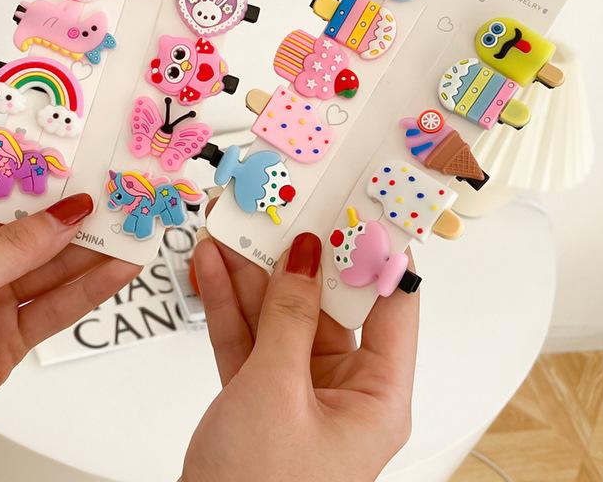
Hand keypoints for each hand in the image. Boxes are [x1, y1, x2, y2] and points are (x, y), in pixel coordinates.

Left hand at [0, 157, 139, 481]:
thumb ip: (9, 250)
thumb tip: (65, 216)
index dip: (27, 156)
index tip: (70, 140)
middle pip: (29, 220)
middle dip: (73, 204)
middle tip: (116, 187)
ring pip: (52, 263)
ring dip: (92, 246)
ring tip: (132, 225)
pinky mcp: (7, 338)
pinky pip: (58, 305)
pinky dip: (91, 287)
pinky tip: (117, 269)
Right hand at [183, 229, 417, 481]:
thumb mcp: (276, 390)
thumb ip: (289, 316)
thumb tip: (306, 254)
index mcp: (377, 395)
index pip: (391, 306)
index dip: (378, 252)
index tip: (362, 205)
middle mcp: (343, 389)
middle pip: (326, 303)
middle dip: (297, 256)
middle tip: (283, 207)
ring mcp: (298, 390)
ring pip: (280, 315)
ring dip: (253, 274)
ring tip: (234, 226)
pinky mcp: (259, 394)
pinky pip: (248, 337)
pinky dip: (229, 304)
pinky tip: (211, 265)